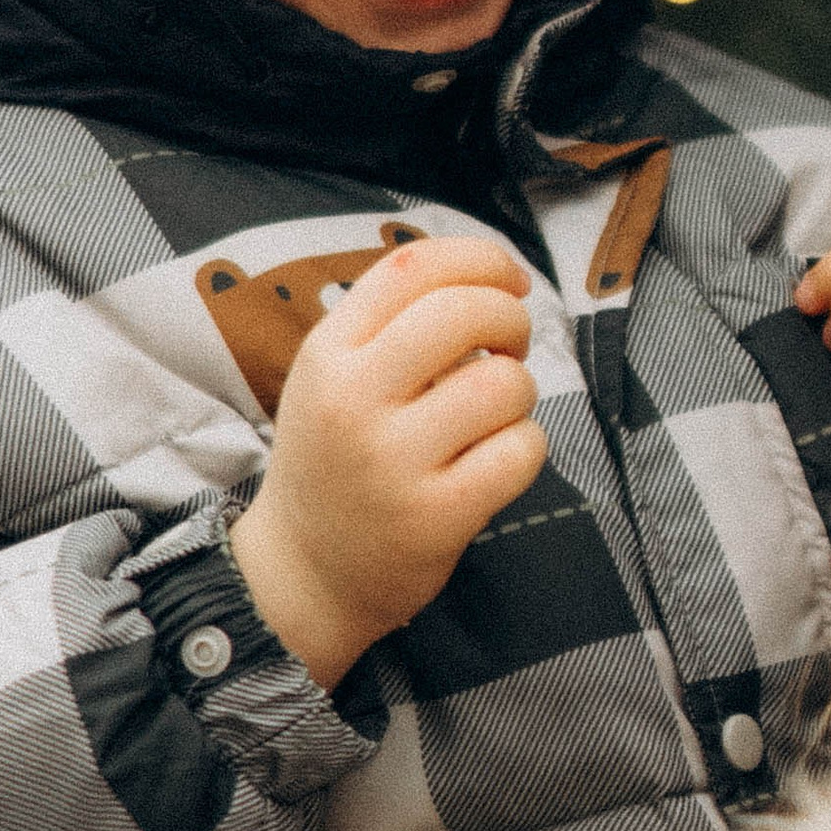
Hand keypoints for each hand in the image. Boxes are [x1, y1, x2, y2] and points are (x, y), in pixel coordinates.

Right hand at [229, 238, 546, 685]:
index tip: (509, 278)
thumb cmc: (338, 458)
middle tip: (509, 347)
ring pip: (504, 383)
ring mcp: (394, 461)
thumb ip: (392, 323)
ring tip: (492, 416)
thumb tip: (492, 276)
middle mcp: (354, 400)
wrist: (305, 571)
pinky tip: (494, 462)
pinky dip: (525, 448)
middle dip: (512, 317)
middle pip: (465, 312)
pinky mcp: (436, 516)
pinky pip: (521, 450)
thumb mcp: (333, 377)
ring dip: (519, 392)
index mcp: (328, 353)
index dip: (479, 259)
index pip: (412, 266)